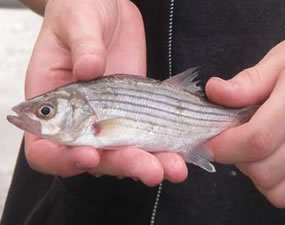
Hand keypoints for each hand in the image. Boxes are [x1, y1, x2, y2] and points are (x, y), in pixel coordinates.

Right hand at [24, 0, 186, 184]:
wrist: (107, 9)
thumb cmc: (80, 10)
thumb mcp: (77, 20)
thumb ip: (82, 45)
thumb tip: (89, 69)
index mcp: (52, 103)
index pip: (45, 148)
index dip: (62, 159)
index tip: (88, 154)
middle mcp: (79, 120)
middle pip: (95, 158)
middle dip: (122, 165)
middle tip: (149, 169)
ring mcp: (108, 120)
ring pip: (125, 154)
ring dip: (149, 164)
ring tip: (174, 168)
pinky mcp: (133, 114)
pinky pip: (146, 139)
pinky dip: (164, 150)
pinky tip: (181, 154)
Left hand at [206, 41, 284, 207]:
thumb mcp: (282, 61)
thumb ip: (250, 81)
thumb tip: (215, 91)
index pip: (258, 139)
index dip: (224, 145)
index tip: (206, 141)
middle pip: (264, 170)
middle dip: (237, 158)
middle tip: (234, 138)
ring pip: (274, 188)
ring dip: (253, 171)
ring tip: (253, 145)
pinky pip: (284, 194)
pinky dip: (271, 183)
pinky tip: (268, 158)